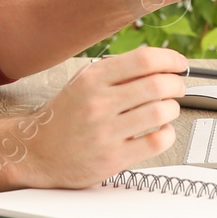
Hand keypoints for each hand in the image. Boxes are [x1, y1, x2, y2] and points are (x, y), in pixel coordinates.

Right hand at [14, 48, 189, 188]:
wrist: (37, 152)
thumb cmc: (64, 117)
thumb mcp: (82, 84)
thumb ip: (116, 73)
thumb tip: (158, 64)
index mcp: (92, 78)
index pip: (143, 59)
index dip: (169, 59)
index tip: (179, 64)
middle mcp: (99, 102)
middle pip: (157, 85)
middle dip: (176, 85)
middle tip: (178, 87)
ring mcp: (106, 131)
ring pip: (160, 112)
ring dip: (172, 109)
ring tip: (167, 109)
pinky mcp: (114, 158)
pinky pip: (156, 142)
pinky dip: (168, 134)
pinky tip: (161, 131)